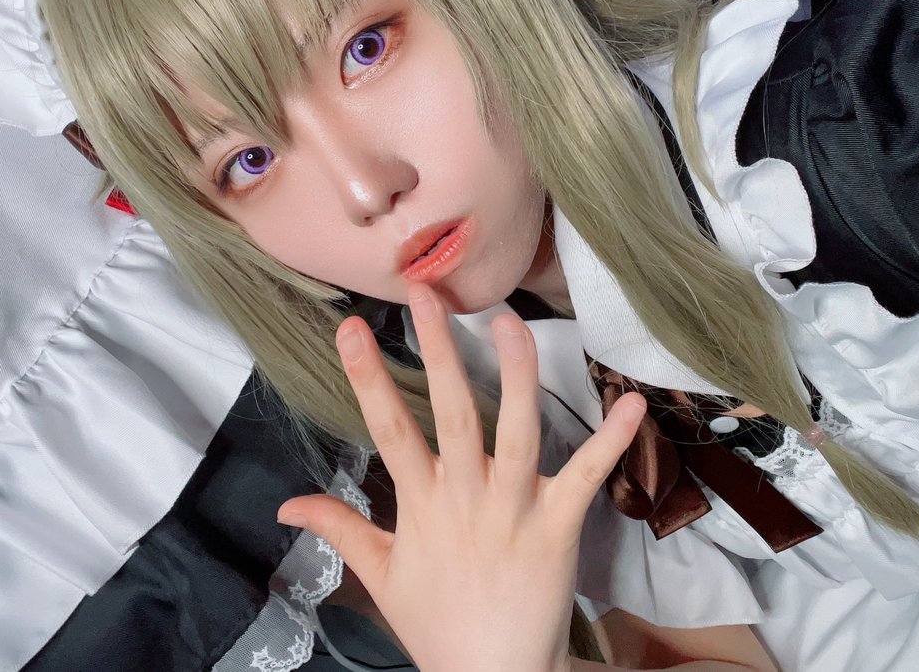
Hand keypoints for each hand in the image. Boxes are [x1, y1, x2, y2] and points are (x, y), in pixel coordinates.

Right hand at [277, 283, 645, 671]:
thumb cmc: (439, 625)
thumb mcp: (381, 576)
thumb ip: (338, 528)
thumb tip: (286, 504)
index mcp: (421, 503)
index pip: (387, 429)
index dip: (368, 376)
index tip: (351, 327)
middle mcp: (465, 497)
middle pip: (449, 413)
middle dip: (437, 348)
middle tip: (426, 293)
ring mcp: (514, 510)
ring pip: (515, 430)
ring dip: (515, 373)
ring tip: (508, 320)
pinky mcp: (558, 526)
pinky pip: (587, 475)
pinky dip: (611, 441)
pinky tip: (632, 404)